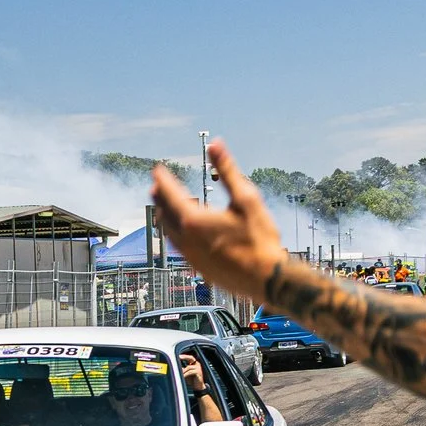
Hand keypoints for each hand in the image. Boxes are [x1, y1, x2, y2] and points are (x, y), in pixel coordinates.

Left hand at [150, 139, 288, 300]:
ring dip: (164, 215)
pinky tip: (181, 231)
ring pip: (167, 232)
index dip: (163, 179)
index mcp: (195, 220)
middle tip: (157, 185)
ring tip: (165, 206)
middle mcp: (187, 239)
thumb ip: (228, 171)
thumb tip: (216, 146)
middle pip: (163, 213)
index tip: (157, 169)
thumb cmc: (260, 240)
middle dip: (159, 196)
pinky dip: (173, 232)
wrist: (268, 279)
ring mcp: (191, 255)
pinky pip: (177, 246)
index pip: (170, 194)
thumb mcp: (246, 199)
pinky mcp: (198, 267)